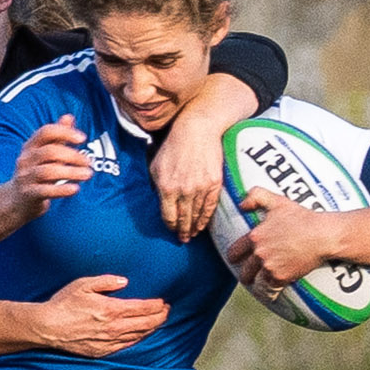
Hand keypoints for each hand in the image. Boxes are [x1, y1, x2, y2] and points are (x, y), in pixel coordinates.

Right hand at [11, 114, 91, 218]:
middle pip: (49, 152)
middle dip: (72, 155)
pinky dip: (62, 190)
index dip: (65, 133)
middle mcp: (25, 159)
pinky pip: (45, 191)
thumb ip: (58, 137)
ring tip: (88, 174)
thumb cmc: (36, 173)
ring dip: (71, 172)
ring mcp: (26, 177)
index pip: (46, 132)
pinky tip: (75, 189)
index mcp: (30, 146)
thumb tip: (69, 116)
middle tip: (89, 162)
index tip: (82, 138)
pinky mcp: (29, 194)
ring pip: (48, 171)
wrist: (17, 201)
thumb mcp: (45, 153)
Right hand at [32, 275, 168, 356]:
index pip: (144, 308)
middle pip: (147, 324)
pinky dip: (138, 339)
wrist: (48, 328)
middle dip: (160, 317)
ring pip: (139, 336)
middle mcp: (114, 328)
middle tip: (166, 311)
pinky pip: (126, 346)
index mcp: (112, 309)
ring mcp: (109, 342)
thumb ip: (107, 281)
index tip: (163, 301)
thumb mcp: (84, 284)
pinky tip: (140, 335)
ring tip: (158, 322)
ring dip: (151, 328)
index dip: (157, 305)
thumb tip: (125, 282)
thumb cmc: (64, 303)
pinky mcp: (102, 351)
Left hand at [150, 107, 224, 241]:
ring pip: (196, 215)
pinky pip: (209, 207)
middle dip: (182, 231)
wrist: (197, 130)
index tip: (172, 231)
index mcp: (166, 188)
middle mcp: (183, 191)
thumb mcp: (155, 165)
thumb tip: (157, 202)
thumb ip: (155, 186)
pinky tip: (202, 225)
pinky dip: (205, 219)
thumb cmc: (173, 146)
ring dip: (194, 228)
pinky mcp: (213, 184)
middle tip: (183, 239)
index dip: (170, 226)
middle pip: (183, 219)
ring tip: (192, 235)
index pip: (168, 216)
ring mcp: (200, 188)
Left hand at [227, 189, 349, 299]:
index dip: (235, 258)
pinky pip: (269, 291)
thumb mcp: (278, 201)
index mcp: (255, 237)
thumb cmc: (302, 217)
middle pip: (244, 272)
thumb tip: (241, 204)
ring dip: (258, 286)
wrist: (322, 235)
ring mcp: (269, 267)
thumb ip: (257, 196)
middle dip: (246, 275)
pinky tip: (272, 295)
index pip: (234, 253)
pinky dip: (270, 294)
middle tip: (250, 277)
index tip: (237, 260)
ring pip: (255, 284)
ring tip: (261, 288)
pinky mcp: (281, 278)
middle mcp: (259, 253)